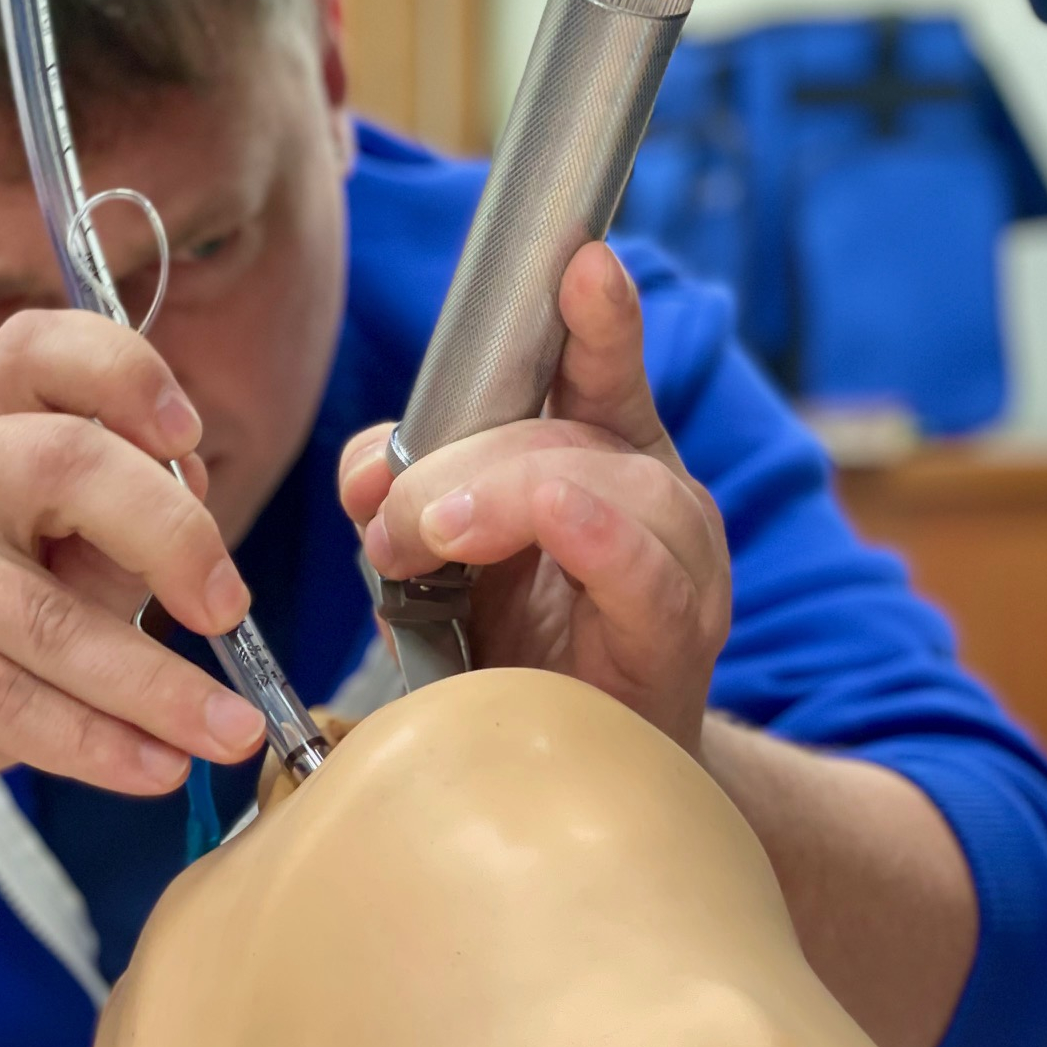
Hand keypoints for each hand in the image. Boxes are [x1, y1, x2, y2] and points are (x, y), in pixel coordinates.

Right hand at [0, 309, 267, 842]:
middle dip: (172, 535)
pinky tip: (156, 770)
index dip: (125, 373)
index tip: (190, 438)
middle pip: (66, 461)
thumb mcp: (46, 580)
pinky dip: (99, 746)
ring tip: (231, 732)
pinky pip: (11, 700)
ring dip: (160, 686)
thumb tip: (204, 533)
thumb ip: (115, 546)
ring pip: (51, 618)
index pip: (40, 351)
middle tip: (230, 609)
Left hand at [340, 243, 729, 756]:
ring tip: (430, 540)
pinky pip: (645, 574)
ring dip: (501, 497)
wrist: (579, 786)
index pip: (600, 372)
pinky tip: (560, 516)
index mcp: (605, 460)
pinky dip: (597, 536)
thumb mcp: (445, 562)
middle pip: (570, 434)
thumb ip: (408, 493)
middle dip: (464, 462)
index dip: (595, 318)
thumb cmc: (516, 662)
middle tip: (391, 525)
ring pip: (606, 485)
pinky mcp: (675, 644)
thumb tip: (367, 465)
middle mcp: (656, 499)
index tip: (580, 260)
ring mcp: (679, 569)